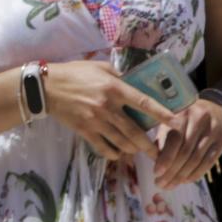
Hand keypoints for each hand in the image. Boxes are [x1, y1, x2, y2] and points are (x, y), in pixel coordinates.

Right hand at [41, 60, 174, 162]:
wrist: (46, 88)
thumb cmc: (74, 73)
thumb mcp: (100, 67)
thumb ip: (119, 77)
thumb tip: (134, 85)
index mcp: (114, 88)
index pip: (143, 102)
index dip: (161, 113)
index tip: (175, 122)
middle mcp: (108, 106)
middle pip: (134, 131)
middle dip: (149, 145)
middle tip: (159, 153)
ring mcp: (96, 121)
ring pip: (121, 142)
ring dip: (133, 150)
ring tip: (140, 153)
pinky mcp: (85, 131)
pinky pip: (103, 147)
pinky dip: (114, 153)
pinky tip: (118, 153)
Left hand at [152, 97, 221, 189]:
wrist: (216, 110)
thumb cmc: (185, 119)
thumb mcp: (170, 121)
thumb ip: (162, 138)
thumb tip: (153, 161)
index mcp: (183, 112)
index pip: (175, 138)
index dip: (166, 158)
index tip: (156, 173)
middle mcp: (200, 119)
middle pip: (186, 151)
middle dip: (172, 171)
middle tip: (160, 184)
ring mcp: (213, 130)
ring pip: (197, 159)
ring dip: (182, 176)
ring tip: (170, 185)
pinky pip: (208, 162)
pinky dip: (195, 174)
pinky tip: (185, 181)